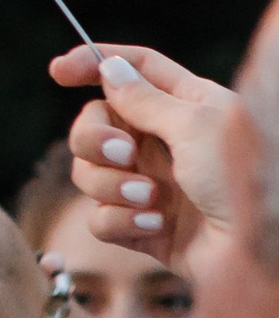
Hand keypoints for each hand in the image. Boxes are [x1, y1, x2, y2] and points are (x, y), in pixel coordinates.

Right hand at [51, 43, 237, 263]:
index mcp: (185, 107)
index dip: (92, 63)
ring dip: (111, 185)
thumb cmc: (242, 179)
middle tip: (123, 154)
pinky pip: (100, 218)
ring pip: (88, 171)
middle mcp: (163, 143)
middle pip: (94, 122)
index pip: (132, 69)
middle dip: (95, 138)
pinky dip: (120, 220)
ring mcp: (150, 186)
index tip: (59, 72)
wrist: (263, 253)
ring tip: (151, 201)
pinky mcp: (142, 228)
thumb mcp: (197, 126)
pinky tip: (155, 226)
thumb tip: (108, 68)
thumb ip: (145, 98)